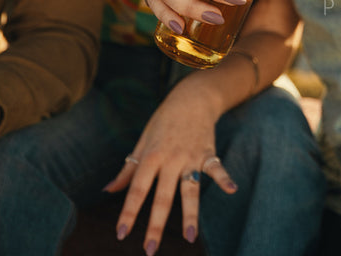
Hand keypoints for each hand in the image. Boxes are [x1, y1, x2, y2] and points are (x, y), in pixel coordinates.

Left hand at [103, 79, 236, 252]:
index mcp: (151, 157)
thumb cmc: (163, 122)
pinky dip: (225, 178)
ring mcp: (191, 158)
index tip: (121, 234)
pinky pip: (217, 169)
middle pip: (162, 197)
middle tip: (150, 250)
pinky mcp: (208, 154)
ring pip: (190, 190)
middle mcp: (170, 160)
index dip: (128, 213)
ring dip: (190, 215)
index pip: (137, 190)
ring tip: (190, 238)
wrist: (191, 98)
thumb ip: (128, 169)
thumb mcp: (142, 142)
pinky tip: (232, 190)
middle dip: (156, 225)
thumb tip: (109, 190)